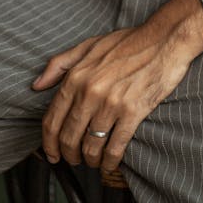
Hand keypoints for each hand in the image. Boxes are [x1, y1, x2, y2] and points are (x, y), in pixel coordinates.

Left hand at [32, 20, 195, 171]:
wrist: (165, 39)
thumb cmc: (129, 42)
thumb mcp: (89, 45)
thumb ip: (60, 64)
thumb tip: (37, 85)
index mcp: (77, 76)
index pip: (52, 119)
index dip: (48, 143)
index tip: (51, 154)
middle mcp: (90, 90)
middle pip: (68, 137)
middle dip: (68, 155)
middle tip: (74, 160)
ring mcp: (111, 103)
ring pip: (90, 146)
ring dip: (90, 160)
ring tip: (93, 161)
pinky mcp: (132, 112)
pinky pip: (114, 147)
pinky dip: (109, 162)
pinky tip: (109, 163)